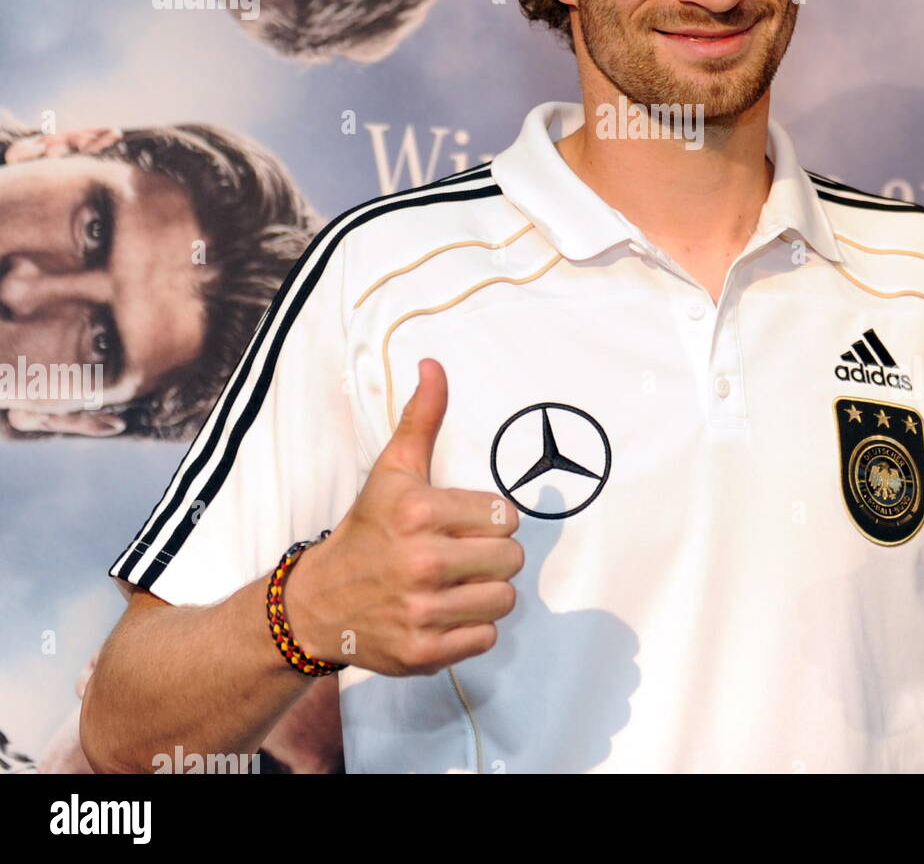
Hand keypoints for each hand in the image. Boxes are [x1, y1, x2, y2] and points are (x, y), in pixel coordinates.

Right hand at [287, 358, 523, 676]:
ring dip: (486, 593)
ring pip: (504, 600)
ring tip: (456, 584)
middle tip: (463, 555)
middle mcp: (422, 562)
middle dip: (493, 556)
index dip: (491, 520)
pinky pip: (485, 639)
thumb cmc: (366, 530)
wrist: (317, 603)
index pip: (506, 516)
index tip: (465, 523)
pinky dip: (471, 630)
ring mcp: (422, 611)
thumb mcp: (392, 471)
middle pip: (512, 559)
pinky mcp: (424, 652)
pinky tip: (445, 613)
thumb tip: (434, 365)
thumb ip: (422, 418)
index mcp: (420, 512)